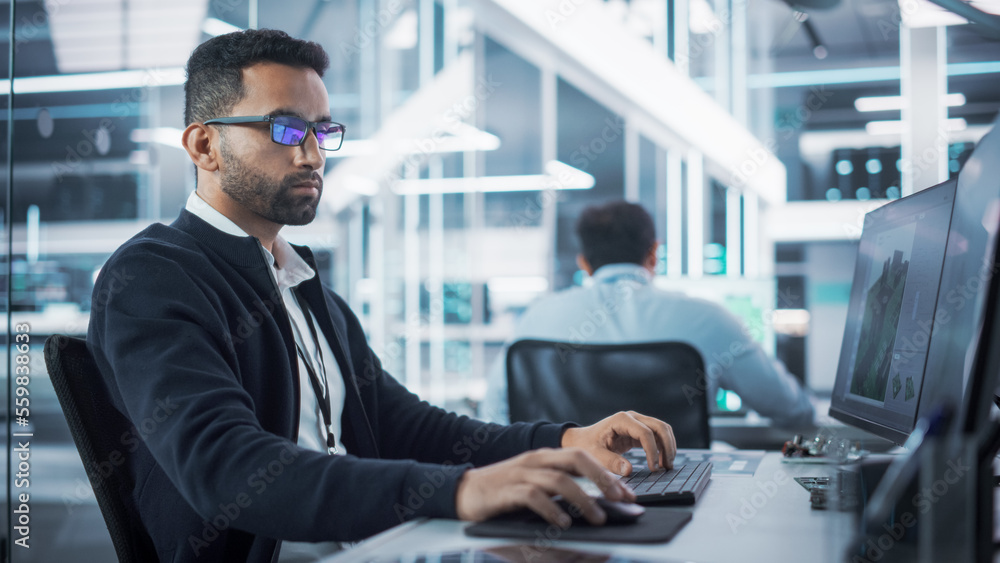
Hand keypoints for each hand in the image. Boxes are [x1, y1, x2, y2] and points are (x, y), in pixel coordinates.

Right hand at [454, 447, 634, 527]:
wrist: (462, 492)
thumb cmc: (502, 495)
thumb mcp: (534, 488)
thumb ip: (558, 493)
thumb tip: (594, 509)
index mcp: (544, 457)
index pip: (583, 458)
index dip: (607, 474)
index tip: (629, 495)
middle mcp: (535, 460)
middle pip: (576, 459)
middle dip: (603, 479)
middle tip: (622, 500)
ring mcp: (521, 473)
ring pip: (560, 479)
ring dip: (584, 499)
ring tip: (599, 519)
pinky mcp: (507, 490)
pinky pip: (534, 496)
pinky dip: (553, 510)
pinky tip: (565, 524)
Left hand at [561, 411, 675, 475]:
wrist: (581, 440)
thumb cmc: (586, 446)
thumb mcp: (595, 455)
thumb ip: (610, 462)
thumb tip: (629, 470)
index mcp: (621, 420)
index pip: (645, 432)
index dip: (652, 451)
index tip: (653, 468)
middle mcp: (632, 417)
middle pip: (660, 427)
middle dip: (667, 446)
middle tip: (667, 467)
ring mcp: (637, 422)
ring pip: (662, 430)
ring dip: (668, 447)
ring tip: (666, 466)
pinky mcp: (638, 431)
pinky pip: (657, 436)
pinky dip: (662, 448)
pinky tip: (661, 463)